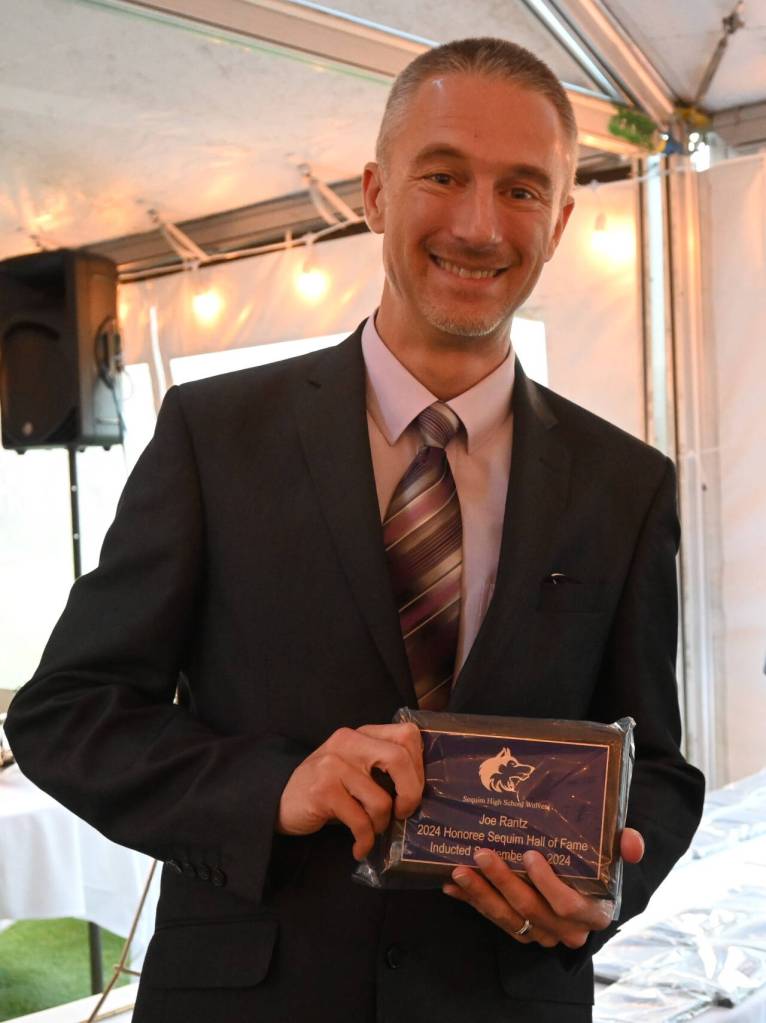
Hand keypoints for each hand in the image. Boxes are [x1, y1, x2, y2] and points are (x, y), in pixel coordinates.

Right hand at [276, 723, 423, 859]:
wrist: (279, 800)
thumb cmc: (327, 788)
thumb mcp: (355, 767)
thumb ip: (382, 767)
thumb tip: (423, 792)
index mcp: (362, 733)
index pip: (407, 735)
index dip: (419, 766)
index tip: (414, 789)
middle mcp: (348, 742)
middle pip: (399, 758)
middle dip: (411, 793)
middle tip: (403, 813)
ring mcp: (333, 764)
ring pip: (381, 799)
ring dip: (382, 824)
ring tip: (372, 831)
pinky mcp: (323, 791)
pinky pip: (360, 821)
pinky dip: (365, 840)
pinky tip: (359, 847)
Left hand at [443, 827, 644, 948]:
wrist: (588, 885)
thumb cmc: (599, 864)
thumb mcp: (615, 853)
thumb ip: (627, 845)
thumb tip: (631, 843)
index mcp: (593, 913)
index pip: (569, 906)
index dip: (548, 884)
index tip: (529, 855)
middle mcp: (566, 930)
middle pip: (531, 911)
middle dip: (504, 882)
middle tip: (482, 854)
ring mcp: (540, 933)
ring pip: (508, 919)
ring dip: (481, 895)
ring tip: (460, 871)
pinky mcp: (519, 929)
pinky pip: (493, 919)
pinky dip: (472, 902)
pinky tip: (452, 886)